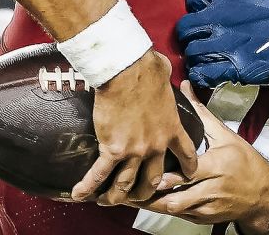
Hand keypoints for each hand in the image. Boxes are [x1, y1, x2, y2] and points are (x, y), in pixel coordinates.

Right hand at [71, 50, 197, 204]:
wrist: (127, 71)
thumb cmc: (148, 69)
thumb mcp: (167, 80)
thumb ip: (168, 85)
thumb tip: (164, 71)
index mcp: (172, 128)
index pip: (187, 154)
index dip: (187, 168)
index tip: (187, 176)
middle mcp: (156, 145)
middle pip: (155, 178)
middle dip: (147, 190)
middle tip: (139, 195)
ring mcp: (135, 150)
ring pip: (127, 183)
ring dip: (118, 194)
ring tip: (109, 200)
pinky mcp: (112, 148)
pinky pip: (99, 174)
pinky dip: (89, 186)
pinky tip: (80, 195)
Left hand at [139, 82, 268, 233]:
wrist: (264, 194)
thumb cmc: (245, 162)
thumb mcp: (226, 136)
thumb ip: (202, 114)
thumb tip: (185, 87)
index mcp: (218, 165)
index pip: (189, 173)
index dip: (166, 175)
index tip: (145, 169)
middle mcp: (213, 188)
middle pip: (177, 198)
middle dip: (151, 195)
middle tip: (128, 188)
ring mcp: (208, 206)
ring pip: (175, 210)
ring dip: (152, 204)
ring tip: (132, 197)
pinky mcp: (204, 218)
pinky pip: (179, 216)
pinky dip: (164, 208)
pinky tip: (149, 201)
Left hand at [176, 0, 268, 88]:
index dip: (200, 7)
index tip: (210, 12)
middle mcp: (218, 18)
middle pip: (185, 28)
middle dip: (193, 33)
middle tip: (205, 38)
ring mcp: (225, 45)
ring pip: (192, 53)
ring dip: (198, 56)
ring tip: (210, 59)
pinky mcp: (236, 68)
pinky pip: (203, 75)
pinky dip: (203, 76)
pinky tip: (211, 75)